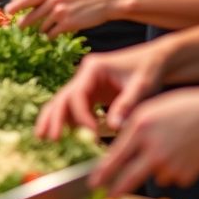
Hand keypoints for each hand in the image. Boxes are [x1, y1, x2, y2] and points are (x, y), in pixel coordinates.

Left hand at [14, 0, 122, 36]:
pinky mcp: (68, 24)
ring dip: (39, 31)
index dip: (15, 5)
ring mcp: (61, 12)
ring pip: (42, 26)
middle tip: (17, 27)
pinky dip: (50, 37)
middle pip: (31, 14)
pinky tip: (51, 37)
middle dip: (22, 23)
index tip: (7, 10)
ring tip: (38, 33)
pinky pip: (52, 34)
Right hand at [35, 40, 167, 137]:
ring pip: (64, 102)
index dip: (81, 115)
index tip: (91, 133)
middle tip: (50, 138)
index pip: (78, 94)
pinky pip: (75, 108)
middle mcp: (85, 75)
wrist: (156, 60)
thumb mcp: (141, 86)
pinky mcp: (92, 93)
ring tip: (43, 137)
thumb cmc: (149, 69)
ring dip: (55, 119)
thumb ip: (127, 105)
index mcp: (94, 68)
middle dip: (54, 118)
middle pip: (63, 97)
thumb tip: (114, 127)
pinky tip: (64, 135)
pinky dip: (69, 121)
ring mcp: (86, 84)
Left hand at [88, 85, 198, 195]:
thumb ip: (131, 129)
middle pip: (128, 178)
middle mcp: (153, 149)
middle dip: (116, 190)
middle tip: (108, 197)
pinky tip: (184, 153)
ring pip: (153, 176)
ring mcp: (170, 165)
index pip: (115, 157)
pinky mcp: (185, 176)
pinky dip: (174, 171)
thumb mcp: (151, 110)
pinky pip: (171, 178)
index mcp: (141, 128)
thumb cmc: (183, 108)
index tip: (93, 184)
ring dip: (155, 169)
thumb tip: (117, 153)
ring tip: (171, 147)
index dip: (102, 174)